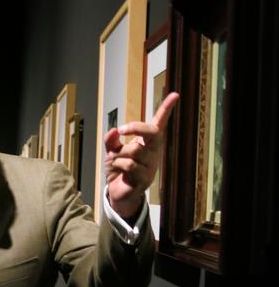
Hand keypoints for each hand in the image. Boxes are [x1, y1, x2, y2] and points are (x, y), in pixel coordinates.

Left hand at [104, 92, 179, 217]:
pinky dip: (117, 165)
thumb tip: (114, 130)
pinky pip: (128, 164)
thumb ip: (111, 139)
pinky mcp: (145, 179)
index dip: (166, 109)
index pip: (159, 123)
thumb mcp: (111, 150)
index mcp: (147, 142)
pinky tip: (120, 172)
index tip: (175, 94)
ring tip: (117, 162)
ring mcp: (151, 165)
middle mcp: (153, 151)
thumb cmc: (118, 168)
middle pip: (152, 132)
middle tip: (122, 130)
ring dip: (118, 155)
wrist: (117, 192)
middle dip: (136, 127)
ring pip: (134, 150)